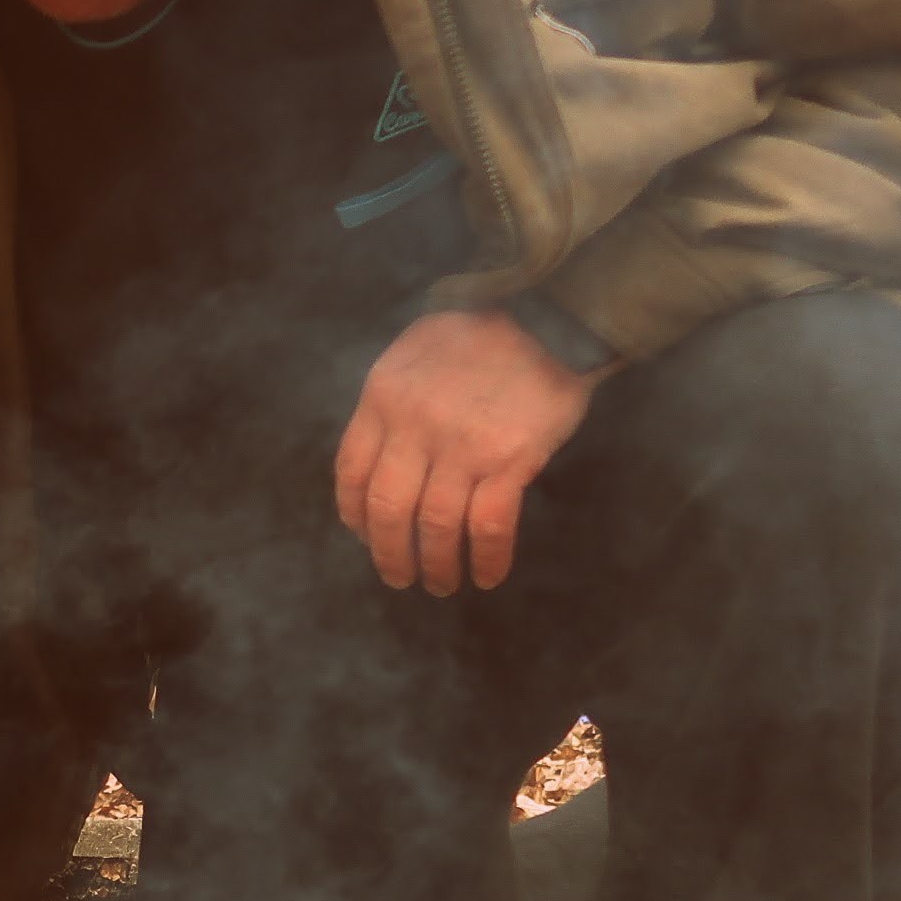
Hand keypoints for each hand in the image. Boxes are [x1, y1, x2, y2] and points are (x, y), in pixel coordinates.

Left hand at [334, 307, 604, 594]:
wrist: (549, 316)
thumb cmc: (483, 332)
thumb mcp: (415, 351)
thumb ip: (394, 399)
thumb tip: (382, 453)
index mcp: (383, 396)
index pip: (352, 471)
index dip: (354, 513)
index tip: (365, 535)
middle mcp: (414, 425)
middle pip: (388, 508)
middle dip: (388, 553)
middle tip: (399, 577)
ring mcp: (462, 445)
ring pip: (435, 526)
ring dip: (435, 565)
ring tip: (440, 584)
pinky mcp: (510, 459)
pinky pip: (489, 526)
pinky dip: (487, 559)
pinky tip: (487, 576)